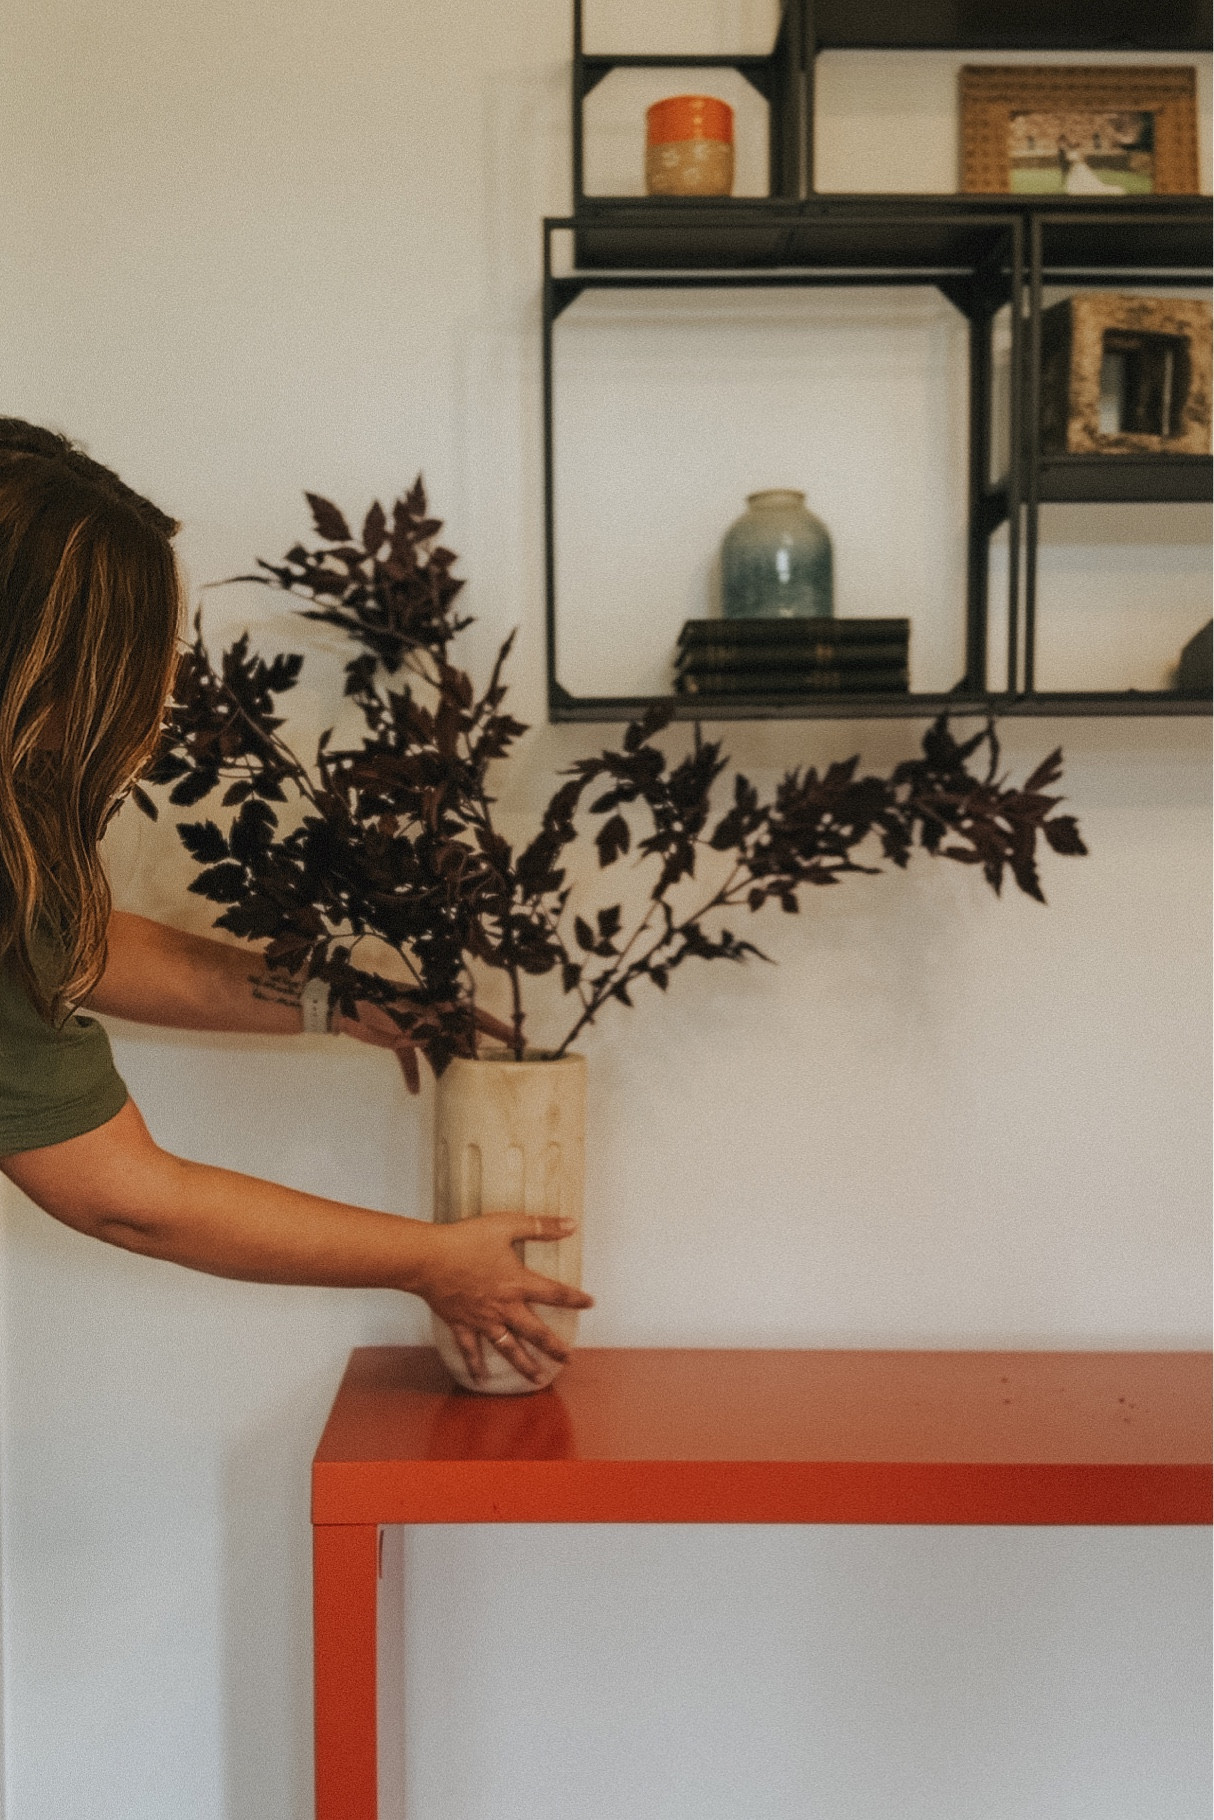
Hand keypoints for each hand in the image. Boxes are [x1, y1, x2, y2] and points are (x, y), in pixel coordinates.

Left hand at [333, 1000, 516, 1092]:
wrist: (344, 1005)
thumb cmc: (381, 1003)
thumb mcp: (417, 1016)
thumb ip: (443, 1028)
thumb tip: (468, 1043)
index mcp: (441, 1003)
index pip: (477, 1016)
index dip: (500, 1029)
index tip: (521, 1041)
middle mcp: (433, 1015)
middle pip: (459, 1038)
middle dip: (471, 1056)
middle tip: (487, 1076)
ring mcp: (416, 1027)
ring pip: (438, 1052)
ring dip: (444, 1070)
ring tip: (456, 1090)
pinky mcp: (398, 1039)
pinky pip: (411, 1060)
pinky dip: (413, 1074)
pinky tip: (415, 1091)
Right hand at [416, 1211, 592, 1386]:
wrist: (428, 1258)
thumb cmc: (466, 1239)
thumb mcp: (506, 1225)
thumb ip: (540, 1226)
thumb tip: (571, 1224)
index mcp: (517, 1283)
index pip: (554, 1294)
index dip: (575, 1299)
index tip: (590, 1304)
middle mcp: (504, 1307)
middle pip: (536, 1332)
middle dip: (554, 1347)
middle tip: (569, 1359)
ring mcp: (483, 1320)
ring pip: (508, 1348)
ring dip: (524, 1365)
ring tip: (538, 1379)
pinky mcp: (462, 1325)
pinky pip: (471, 1350)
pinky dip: (475, 1365)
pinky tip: (480, 1380)